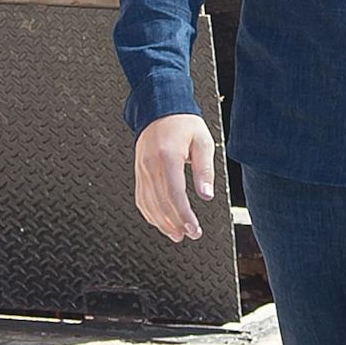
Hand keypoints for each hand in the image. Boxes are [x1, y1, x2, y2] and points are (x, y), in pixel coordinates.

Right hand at [134, 114, 215, 242]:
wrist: (159, 109)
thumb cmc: (184, 124)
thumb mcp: (202, 141)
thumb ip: (205, 169)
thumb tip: (206, 195)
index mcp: (167, 157)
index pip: (174, 194)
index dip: (184, 215)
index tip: (194, 229)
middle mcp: (150, 165)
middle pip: (160, 203)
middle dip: (175, 223)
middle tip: (190, 235)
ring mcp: (142, 169)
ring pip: (148, 204)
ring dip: (162, 223)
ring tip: (177, 235)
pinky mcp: (139, 172)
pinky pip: (141, 198)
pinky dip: (150, 213)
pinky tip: (161, 222)